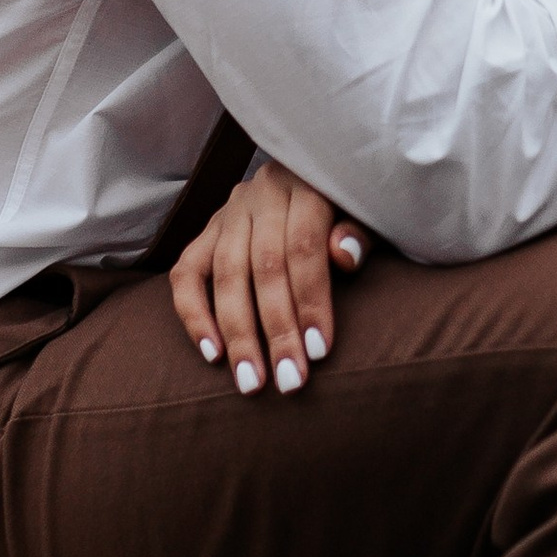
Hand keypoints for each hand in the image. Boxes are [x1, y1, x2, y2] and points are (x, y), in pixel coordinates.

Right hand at [168, 162, 367, 397]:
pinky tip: (213, 353)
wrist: (315, 175)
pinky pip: (187, 273)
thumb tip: (344, 256)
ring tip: (251, 380)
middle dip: (276, 329)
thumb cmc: (350, 207)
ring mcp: (229, 212)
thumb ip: (360, 232)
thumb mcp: (368, 212)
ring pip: (226, 274)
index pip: (304, 247)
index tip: (318, 351)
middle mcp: (261, 195)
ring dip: (238, 333)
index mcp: (304, 184)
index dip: (310, 300)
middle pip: (264, 266)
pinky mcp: (206, 231)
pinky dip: (194, 314)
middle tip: (288, 381)